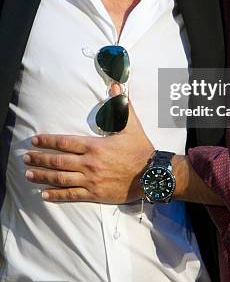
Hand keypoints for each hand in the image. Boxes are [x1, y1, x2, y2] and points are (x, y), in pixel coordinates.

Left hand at [23, 104, 153, 202]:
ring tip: (29, 175)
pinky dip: (56, 195)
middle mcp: (89, 163)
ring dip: (43, 176)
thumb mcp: (131, 125)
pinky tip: (44, 194)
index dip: (48, 141)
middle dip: (40, 159)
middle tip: (26, 158)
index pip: (65, 142)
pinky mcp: (94, 194)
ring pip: (61, 179)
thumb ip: (120, 106)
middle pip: (58, 161)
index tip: (35, 140)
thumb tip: (116, 86)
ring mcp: (90, 180)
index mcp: (95, 146)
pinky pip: (71, 195)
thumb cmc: (140, 149)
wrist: (150, 174)